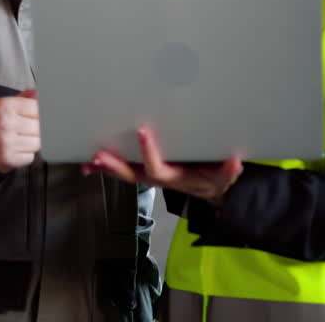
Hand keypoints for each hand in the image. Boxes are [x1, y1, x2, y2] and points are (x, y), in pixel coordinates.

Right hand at [0, 89, 39, 173]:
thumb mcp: (6, 106)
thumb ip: (25, 98)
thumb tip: (40, 93)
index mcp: (5, 106)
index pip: (37, 108)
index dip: (39, 113)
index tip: (34, 117)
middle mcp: (5, 124)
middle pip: (39, 126)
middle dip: (36, 129)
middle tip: (26, 130)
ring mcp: (6, 142)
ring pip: (37, 143)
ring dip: (33, 142)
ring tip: (21, 139)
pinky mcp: (8, 158)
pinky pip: (30, 156)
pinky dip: (26, 154)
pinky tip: (17, 149)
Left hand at [85, 126, 242, 206]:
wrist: (211, 193)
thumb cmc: (216, 181)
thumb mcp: (226, 178)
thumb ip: (229, 172)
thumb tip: (235, 161)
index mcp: (175, 179)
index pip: (158, 168)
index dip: (149, 152)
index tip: (142, 131)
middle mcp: (158, 178)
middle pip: (132, 175)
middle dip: (115, 166)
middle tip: (99, 155)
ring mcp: (150, 176)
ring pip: (124, 173)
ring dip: (105, 168)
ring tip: (88, 160)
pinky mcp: (146, 172)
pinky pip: (124, 171)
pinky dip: (106, 168)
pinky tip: (89, 163)